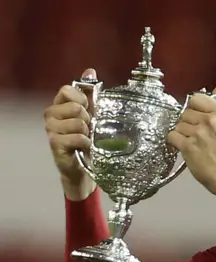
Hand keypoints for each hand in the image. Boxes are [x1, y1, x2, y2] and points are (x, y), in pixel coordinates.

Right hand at [44, 68, 97, 200]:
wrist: (84, 164)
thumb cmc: (87, 136)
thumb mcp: (91, 112)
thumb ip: (89, 91)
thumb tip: (90, 71)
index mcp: (58, 103)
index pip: (68, 90)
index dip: (82, 99)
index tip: (88, 109)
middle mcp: (50, 114)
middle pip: (75, 107)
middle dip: (88, 118)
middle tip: (88, 128)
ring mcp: (51, 129)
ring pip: (78, 123)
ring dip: (88, 132)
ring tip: (86, 138)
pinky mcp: (54, 144)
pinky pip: (77, 137)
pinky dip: (86, 143)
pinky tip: (84, 147)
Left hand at [168, 86, 215, 201]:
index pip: (195, 99)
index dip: (193, 108)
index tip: (196, 117)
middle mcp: (209, 121)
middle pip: (185, 113)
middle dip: (188, 123)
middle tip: (196, 135)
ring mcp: (198, 134)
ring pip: (178, 125)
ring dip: (182, 134)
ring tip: (192, 143)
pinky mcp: (188, 147)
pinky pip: (172, 136)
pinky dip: (175, 142)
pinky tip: (184, 147)